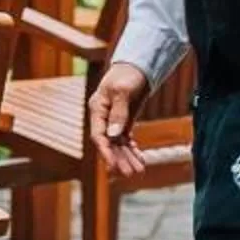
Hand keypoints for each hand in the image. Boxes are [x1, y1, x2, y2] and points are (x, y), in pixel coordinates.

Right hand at [90, 63, 149, 177]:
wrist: (137, 66)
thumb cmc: (127, 75)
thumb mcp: (123, 91)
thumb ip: (119, 113)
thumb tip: (114, 136)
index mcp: (97, 108)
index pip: (98, 135)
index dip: (106, 152)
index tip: (114, 166)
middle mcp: (103, 117)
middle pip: (109, 143)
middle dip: (119, 159)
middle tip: (131, 173)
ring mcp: (113, 120)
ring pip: (118, 144)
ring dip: (127, 158)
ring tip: (140, 170)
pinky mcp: (123, 121)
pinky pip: (126, 140)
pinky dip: (133, 150)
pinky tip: (141, 159)